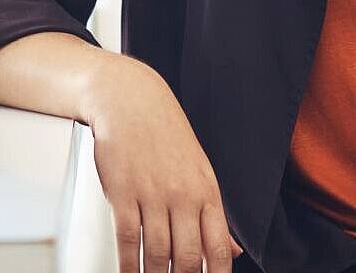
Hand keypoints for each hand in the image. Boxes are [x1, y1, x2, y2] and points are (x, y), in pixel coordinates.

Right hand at [86, 58, 244, 272]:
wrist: (131, 100)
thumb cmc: (165, 134)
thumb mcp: (199, 169)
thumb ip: (214, 214)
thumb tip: (232, 251)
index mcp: (206, 190)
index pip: (219, 246)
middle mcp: (182, 194)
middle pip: (188, 258)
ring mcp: (152, 194)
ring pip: (157, 254)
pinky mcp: (123, 192)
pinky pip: (128, 240)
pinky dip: (128, 266)